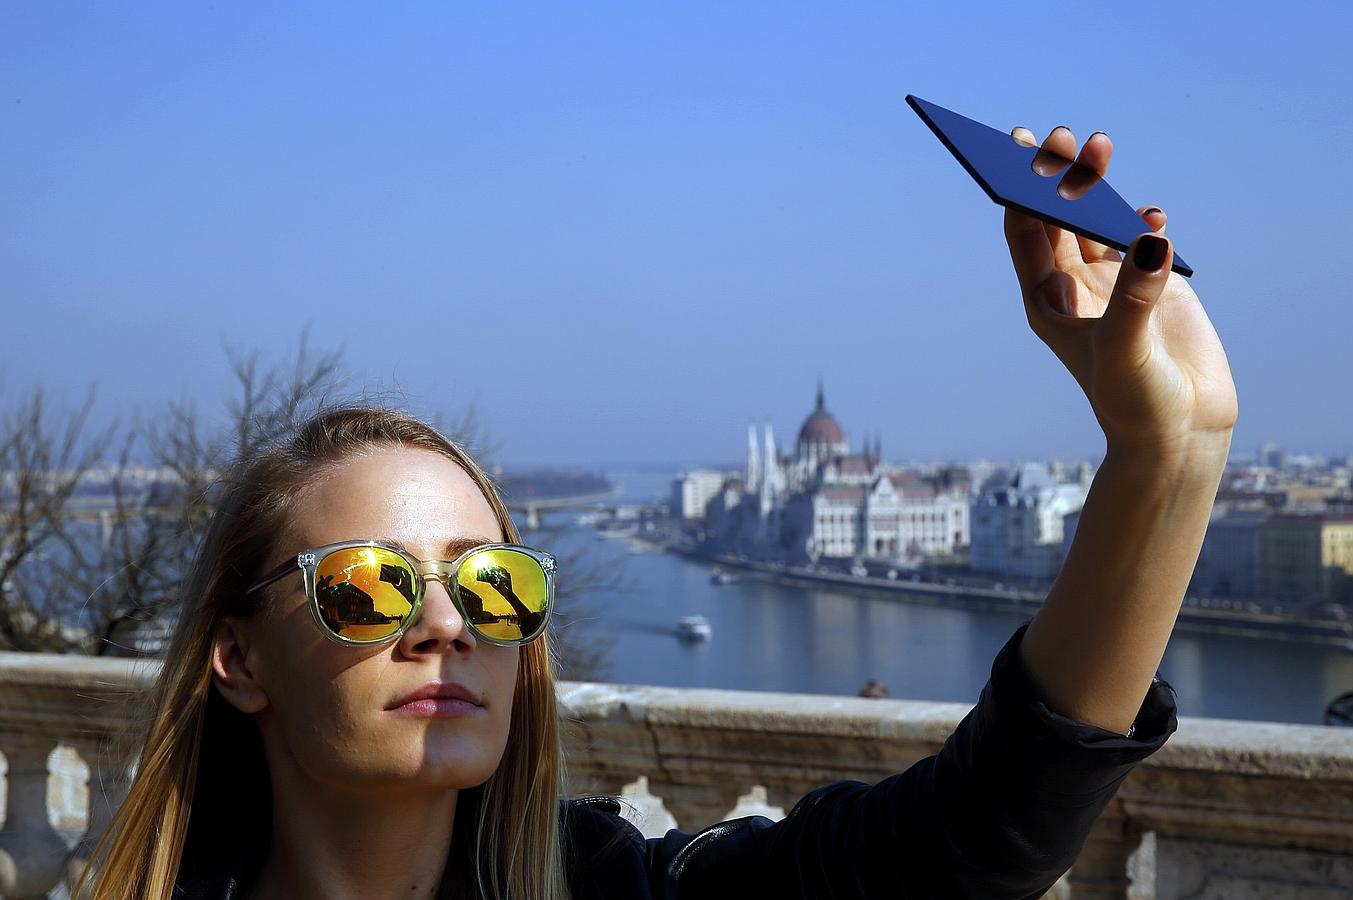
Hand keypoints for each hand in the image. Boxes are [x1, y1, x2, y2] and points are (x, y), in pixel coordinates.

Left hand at [1003, 125, 1237, 457]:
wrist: (1180, 431)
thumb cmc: (1136, 401)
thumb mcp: (1126, 349)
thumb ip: (1134, 295)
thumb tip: (1149, 238)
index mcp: (1047, 300)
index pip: (1025, 233)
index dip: (1017, 191)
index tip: (1016, 152)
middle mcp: (1074, 286)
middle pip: (1055, 216)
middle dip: (1054, 176)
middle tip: (1060, 137)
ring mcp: (1113, 283)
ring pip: (1096, 220)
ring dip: (1096, 184)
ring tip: (1099, 146)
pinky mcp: (1154, 285)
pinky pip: (1141, 238)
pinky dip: (1143, 220)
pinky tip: (1153, 216)